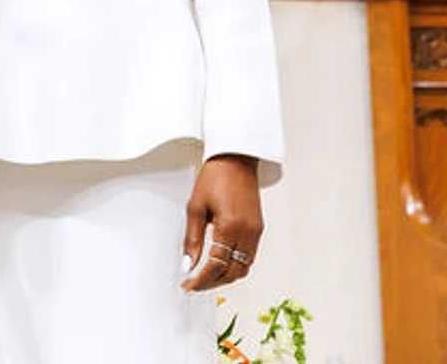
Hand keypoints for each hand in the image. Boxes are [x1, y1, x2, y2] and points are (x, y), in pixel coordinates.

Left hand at [180, 154, 263, 291]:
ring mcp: (256, 232)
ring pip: (244, 268)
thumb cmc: (214, 178)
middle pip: (232, 272)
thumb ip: (192, 238)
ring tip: (205, 277)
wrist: (235, 160)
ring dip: (225, 276)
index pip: (215, 265)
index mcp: (230, 227)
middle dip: (213, 283)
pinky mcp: (259, 229)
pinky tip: (220, 263)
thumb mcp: (195, 207)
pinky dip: (235, 265)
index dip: (201, 280)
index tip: (188, 286)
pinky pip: (249, 257)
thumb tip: (188, 264)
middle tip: (194, 284)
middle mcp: (247, 233)